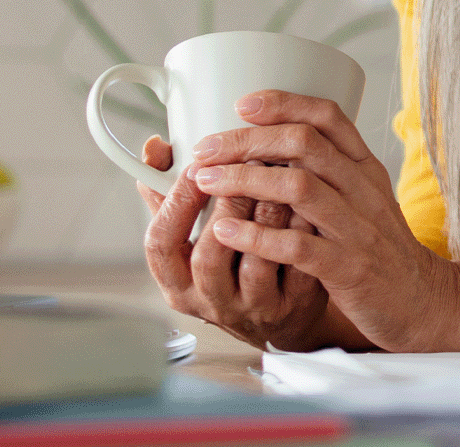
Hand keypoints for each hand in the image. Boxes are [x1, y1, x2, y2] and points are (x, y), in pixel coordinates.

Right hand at [138, 135, 330, 350]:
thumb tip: (154, 147)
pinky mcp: (293, 306)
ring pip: (257, 265)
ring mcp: (253, 308)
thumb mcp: (191, 235)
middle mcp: (212, 301)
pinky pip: (298, 267)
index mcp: (178, 283)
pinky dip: (301, 230)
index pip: (161, 244)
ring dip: (267, 214)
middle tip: (248, 164)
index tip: (196, 166)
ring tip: (278, 175)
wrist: (278, 313)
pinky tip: (306, 202)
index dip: (176, 202)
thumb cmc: (229, 262)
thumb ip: (169, 193)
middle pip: (208, 257)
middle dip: (227, 205)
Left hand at [186, 90, 459, 352]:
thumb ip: (327, 173)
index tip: (242, 104)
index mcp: (364, 167)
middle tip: (205, 149)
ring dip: (244, 181)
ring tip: (205, 182)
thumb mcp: (364, 199)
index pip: (328, 116)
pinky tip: (224, 232)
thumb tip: (267, 148)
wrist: (424, 300)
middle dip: (247, 141)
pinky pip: (297, 246)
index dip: (283, 103)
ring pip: (298, 187)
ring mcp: (357, 228)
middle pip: (304, 144)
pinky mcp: (349, 268)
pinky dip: (256, 236)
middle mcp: (363, 189)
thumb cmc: (381, 248)